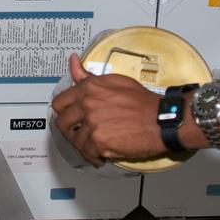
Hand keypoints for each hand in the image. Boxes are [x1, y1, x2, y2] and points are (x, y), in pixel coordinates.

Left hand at [50, 53, 165, 165]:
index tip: (68, 116)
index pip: (59, 102)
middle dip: (69, 130)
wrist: (160, 119)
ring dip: (83, 144)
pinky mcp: (100, 142)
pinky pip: (87, 153)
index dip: (63, 111)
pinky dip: (92, 157)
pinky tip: (98, 156)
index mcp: (89, 88)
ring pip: (74, 140)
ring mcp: (93, 124)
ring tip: (92, 145)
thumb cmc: (142, 101)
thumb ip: (89, 76)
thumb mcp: (114, 80)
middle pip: (62, 123)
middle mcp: (88, 105)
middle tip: (77, 133)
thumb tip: (73, 62)